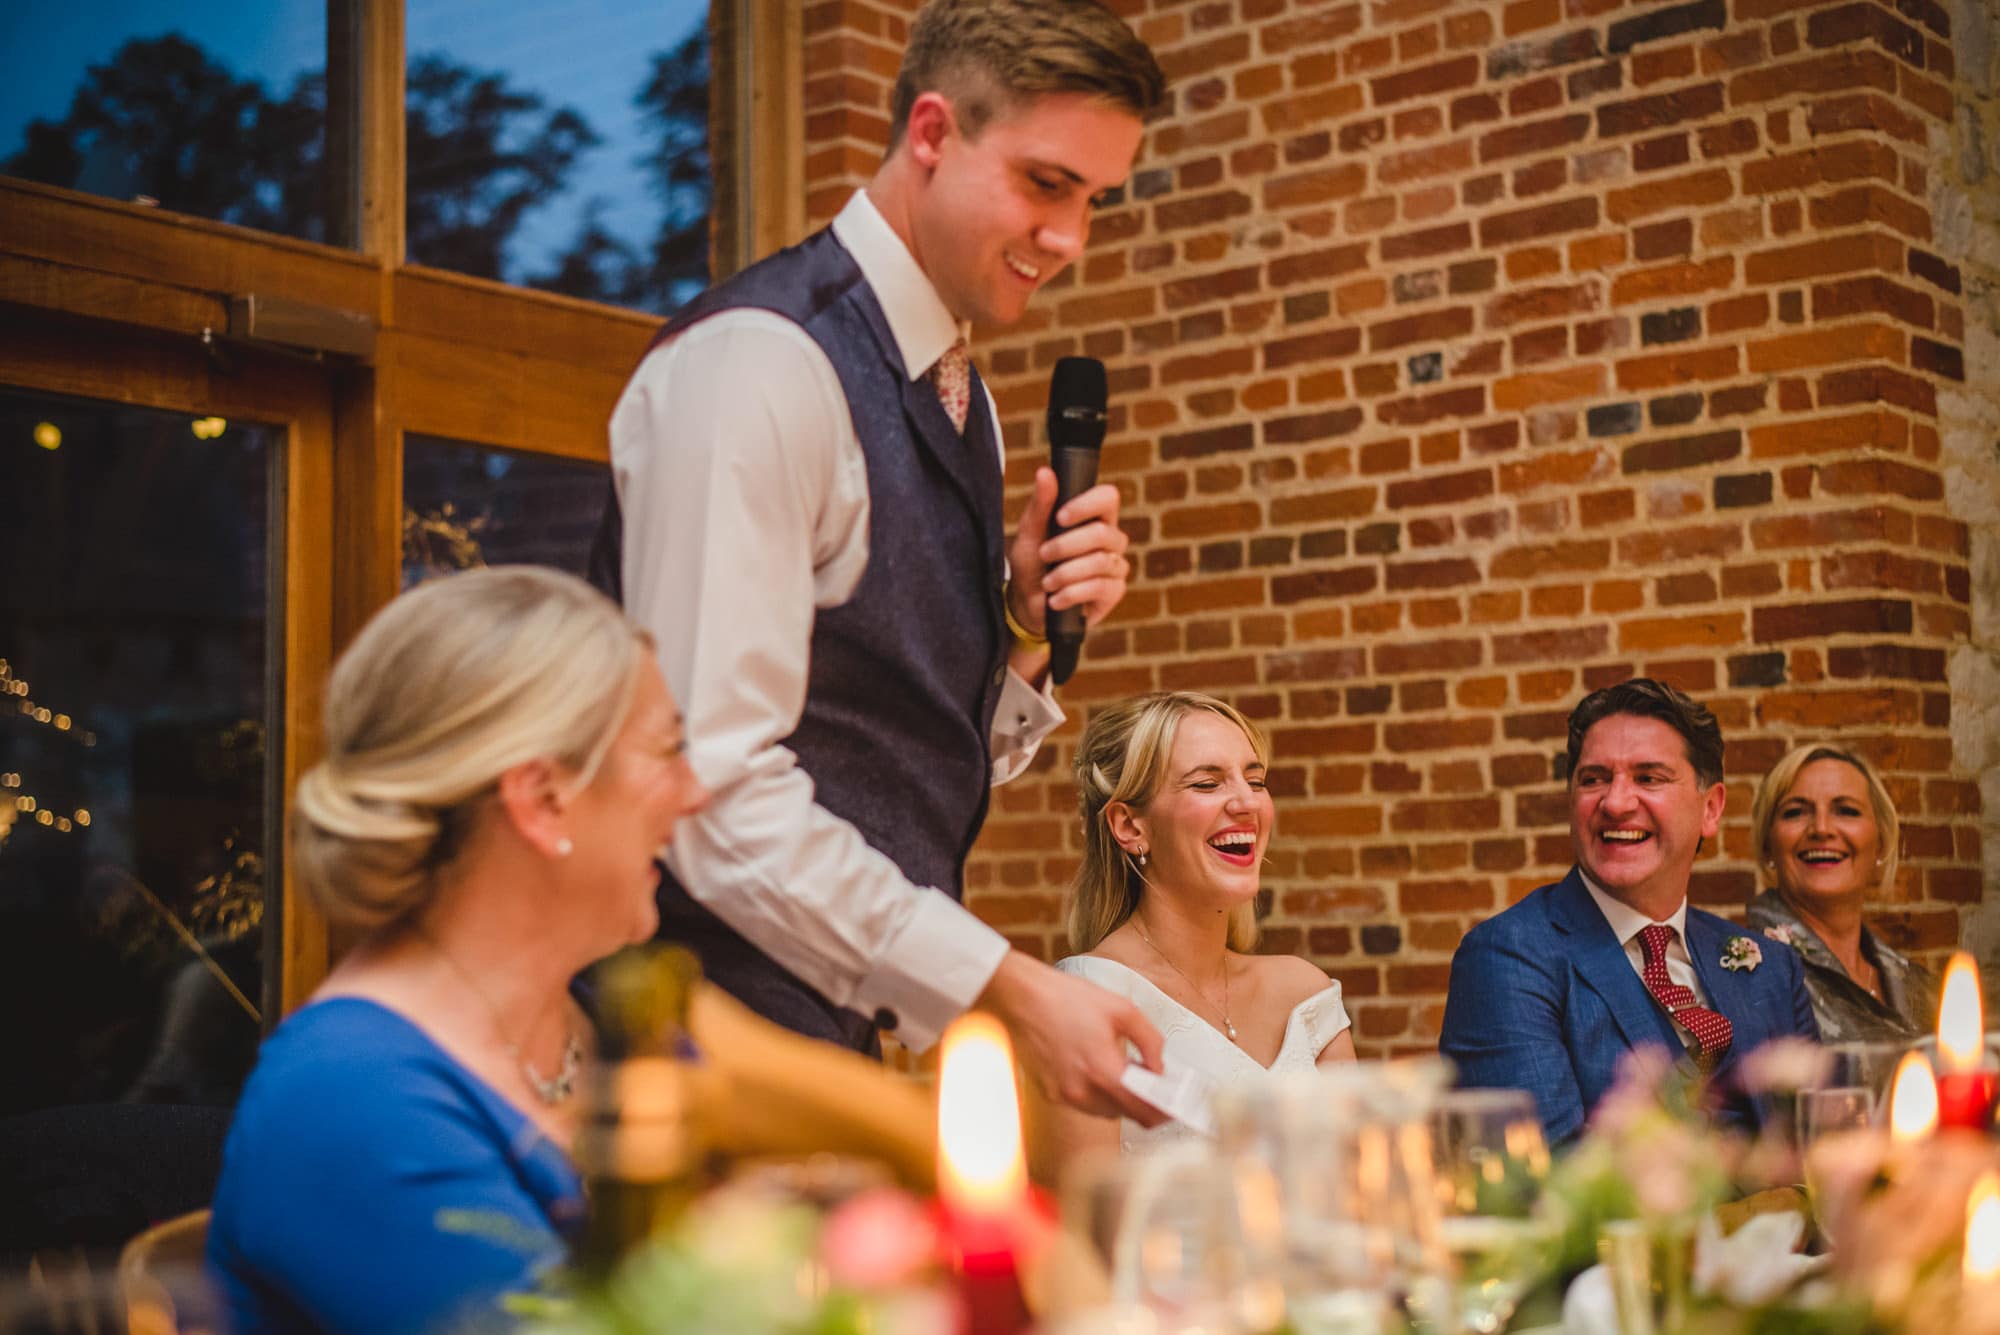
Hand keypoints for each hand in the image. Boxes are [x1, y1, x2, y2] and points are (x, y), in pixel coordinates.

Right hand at [977, 951, 1167, 1125]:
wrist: (1022, 996)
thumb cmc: (1069, 998)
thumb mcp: (1122, 1009)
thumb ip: (1150, 1041)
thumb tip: (1160, 1068)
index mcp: (1104, 1071)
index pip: (1144, 1111)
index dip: (1165, 1112)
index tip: (1176, 1106)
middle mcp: (1082, 1090)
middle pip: (1126, 1115)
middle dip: (1144, 1102)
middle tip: (1155, 1084)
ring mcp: (1064, 1095)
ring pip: (1105, 1112)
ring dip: (1120, 1099)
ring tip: (1128, 1073)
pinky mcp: (1050, 1092)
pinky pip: (1084, 1103)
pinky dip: (1097, 1093)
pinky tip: (1099, 1069)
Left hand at [1006, 467, 1130, 637]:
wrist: (1027, 605)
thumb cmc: (1031, 564)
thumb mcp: (1029, 533)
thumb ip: (1040, 504)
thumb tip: (1045, 472)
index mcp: (1094, 518)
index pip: (1108, 497)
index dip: (1087, 505)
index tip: (1060, 517)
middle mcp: (1111, 539)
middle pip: (1102, 533)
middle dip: (1066, 546)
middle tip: (1044, 555)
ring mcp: (1115, 566)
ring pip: (1100, 562)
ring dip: (1065, 573)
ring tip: (1047, 582)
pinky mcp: (1114, 592)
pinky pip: (1100, 587)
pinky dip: (1071, 594)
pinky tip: (1056, 599)